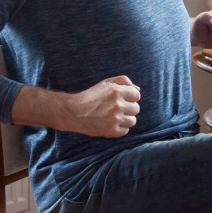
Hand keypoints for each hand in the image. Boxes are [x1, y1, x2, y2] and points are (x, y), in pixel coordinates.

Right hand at [12, 75, 139, 137]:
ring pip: (133, 120)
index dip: (130, 97)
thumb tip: (138, 89)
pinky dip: (120, 128)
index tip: (122, 100)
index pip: (136, 95)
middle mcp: (118, 105)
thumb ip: (123, 81)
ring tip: (114, 117)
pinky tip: (111, 124)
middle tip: (116, 109)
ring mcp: (115, 119)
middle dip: (128, 108)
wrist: (74, 112)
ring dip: (126, 119)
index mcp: (117, 91)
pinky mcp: (112, 131)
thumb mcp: (105, 83)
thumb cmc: (91, 96)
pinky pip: (125, 130)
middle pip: (136, 108)